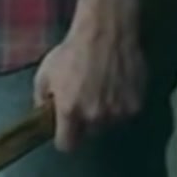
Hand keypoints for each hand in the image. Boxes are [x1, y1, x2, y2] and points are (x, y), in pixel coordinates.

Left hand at [33, 0, 147, 152]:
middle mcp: (94, 116)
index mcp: (69, 111)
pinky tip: (116, 86)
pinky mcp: (136, 104)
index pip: (66, 145)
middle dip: (85, 122)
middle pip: (89, 133)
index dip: (65, 137)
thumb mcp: (45, 72)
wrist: (106, 31)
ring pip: (109, 124)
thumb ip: (40, 98)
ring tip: (102, 90)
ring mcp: (117, 112)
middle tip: (85, 100)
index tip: (66, 129)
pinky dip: (121, 104)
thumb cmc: (72, 50)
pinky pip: (125, 113)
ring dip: (105, 113)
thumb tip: (43, 112)